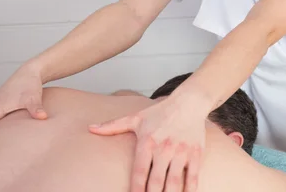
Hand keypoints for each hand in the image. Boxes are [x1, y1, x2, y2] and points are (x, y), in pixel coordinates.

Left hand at [89, 96, 206, 191]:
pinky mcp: (195, 154)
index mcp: (147, 142)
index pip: (139, 172)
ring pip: (174, 182)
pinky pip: (193, 177)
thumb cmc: (160, 112)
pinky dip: (189, 191)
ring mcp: (181, 152)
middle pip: (156, 181)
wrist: (189, 102)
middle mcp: (164, 148)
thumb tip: (90, 128)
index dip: (136, 189)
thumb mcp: (136, 118)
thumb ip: (113, 126)